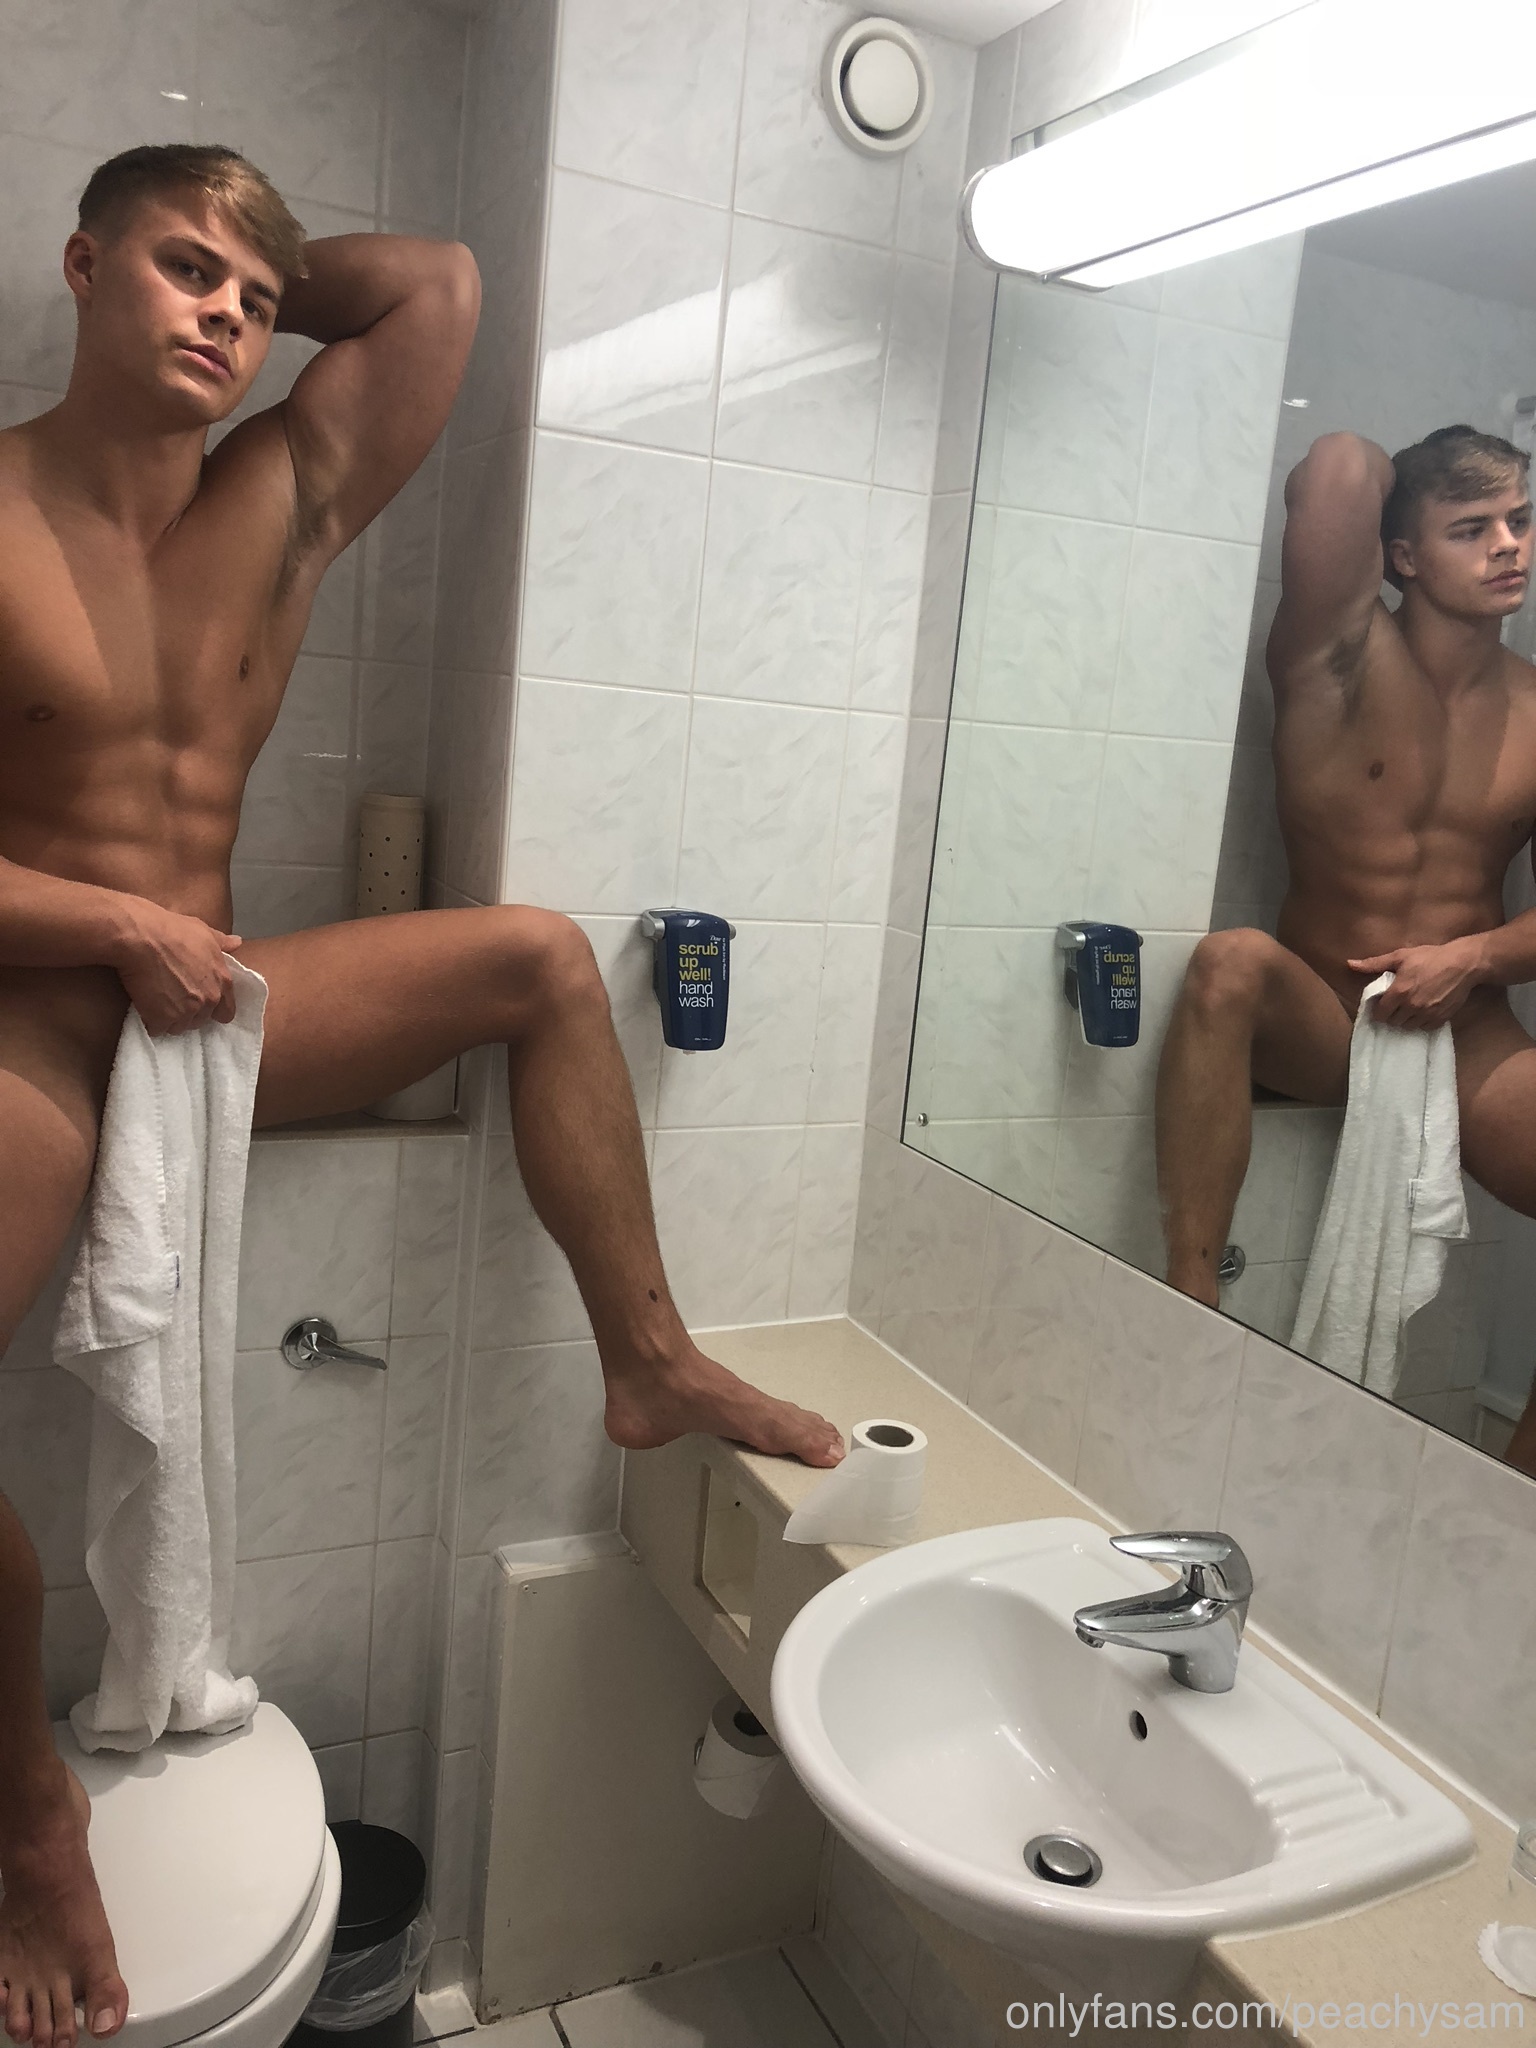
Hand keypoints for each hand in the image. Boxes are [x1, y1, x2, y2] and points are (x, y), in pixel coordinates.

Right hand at [113, 901, 241, 1035]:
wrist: (142, 938)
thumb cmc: (173, 930)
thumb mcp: (203, 930)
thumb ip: (222, 942)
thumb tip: (237, 942)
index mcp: (222, 982)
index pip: (226, 1011)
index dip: (213, 1009)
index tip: (200, 1004)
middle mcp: (208, 1000)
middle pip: (200, 1020)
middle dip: (188, 1013)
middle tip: (171, 998)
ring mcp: (186, 1012)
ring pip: (179, 1026)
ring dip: (169, 1019)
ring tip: (156, 1001)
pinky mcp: (162, 1019)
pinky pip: (157, 1029)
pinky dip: (150, 1021)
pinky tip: (144, 1006)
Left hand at [1347, 937, 1486, 1027]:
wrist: (1464, 963)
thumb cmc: (1430, 957)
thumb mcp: (1400, 956)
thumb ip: (1374, 963)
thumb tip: (1349, 964)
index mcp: (1398, 993)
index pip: (1380, 1014)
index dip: (1378, 1010)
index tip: (1382, 1004)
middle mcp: (1411, 1007)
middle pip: (1393, 1022)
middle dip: (1391, 1014)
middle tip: (1396, 1004)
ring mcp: (1427, 1015)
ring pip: (1408, 1026)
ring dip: (1406, 1019)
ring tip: (1409, 1007)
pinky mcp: (1441, 1019)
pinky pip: (1425, 1028)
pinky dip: (1422, 1022)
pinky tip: (1423, 1010)